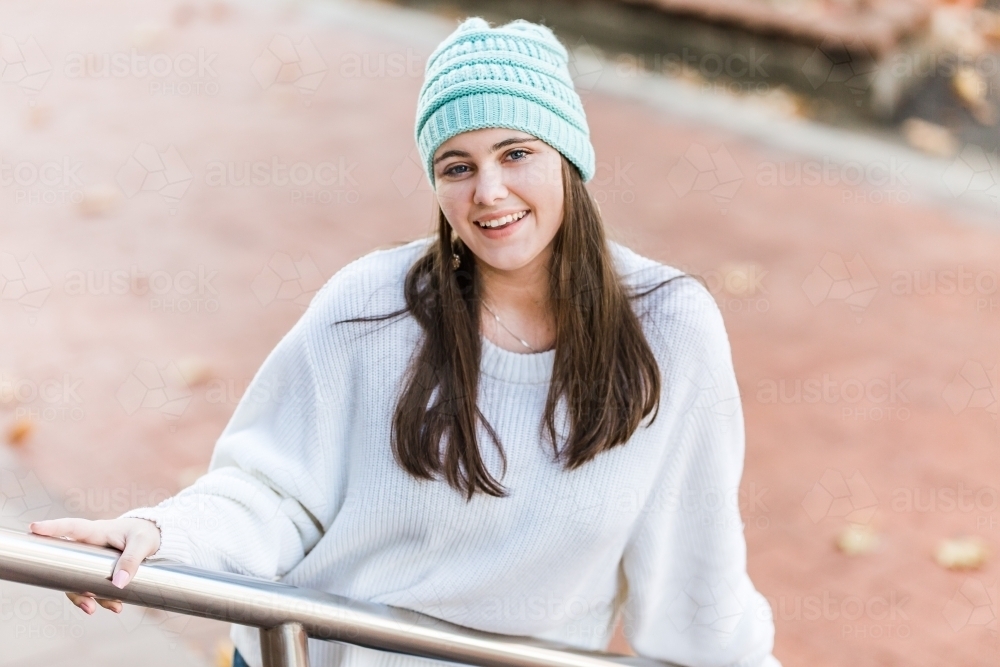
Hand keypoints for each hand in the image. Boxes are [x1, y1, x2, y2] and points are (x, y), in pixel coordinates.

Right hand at [28, 517, 160, 614]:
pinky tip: (116, 607)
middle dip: (70, 584)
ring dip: (83, 596)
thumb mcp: (143, 543)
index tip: (33, 527)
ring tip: (94, 609)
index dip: (51, 528)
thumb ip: (132, 560)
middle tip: (84, 600)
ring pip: (77, 581)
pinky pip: (92, 587)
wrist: (154, 538)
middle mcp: (88, 546)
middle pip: (66, 564)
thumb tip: (119, 584)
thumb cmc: (145, 533)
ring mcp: (90, 561)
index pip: (72, 528)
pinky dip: (101, 599)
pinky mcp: (97, 572)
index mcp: (96, 531)